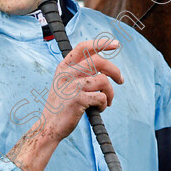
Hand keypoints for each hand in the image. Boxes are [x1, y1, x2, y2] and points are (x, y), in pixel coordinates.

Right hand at [7, 39, 122, 170]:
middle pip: (98, 61)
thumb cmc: (62, 106)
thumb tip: (105, 67)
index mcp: (64, 67)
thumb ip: (79, 72)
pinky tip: (99, 109)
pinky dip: (104, 104)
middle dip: (114, 70)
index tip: (116, 44)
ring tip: (107, 101)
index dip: (101, 44)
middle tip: (121, 80)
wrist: (48, 127)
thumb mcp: (65, 83)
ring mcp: (71, 86)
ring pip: (103, 80)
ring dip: (110, 92)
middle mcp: (67, 73)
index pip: (83, 47)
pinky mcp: (77, 99)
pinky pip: (101, 96)